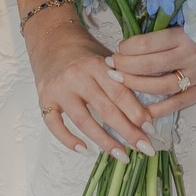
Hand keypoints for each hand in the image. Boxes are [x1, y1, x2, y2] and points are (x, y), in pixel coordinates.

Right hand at [26, 2, 156, 159]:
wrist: (50, 39)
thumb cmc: (84, 53)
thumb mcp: (105, 58)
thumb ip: (121, 79)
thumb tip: (146, 110)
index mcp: (96, 65)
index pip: (119, 92)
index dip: (136, 111)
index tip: (150, 128)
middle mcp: (77, 77)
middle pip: (106, 110)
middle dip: (128, 131)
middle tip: (145, 148)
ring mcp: (59, 90)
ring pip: (84, 121)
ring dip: (105, 141)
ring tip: (122, 155)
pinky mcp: (44, 99)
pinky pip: (55, 125)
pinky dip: (68, 140)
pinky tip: (85, 150)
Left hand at [112, 18, 195, 119]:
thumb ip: (173, 23)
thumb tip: (141, 29)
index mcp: (189, 33)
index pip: (151, 43)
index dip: (130, 47)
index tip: (117, 48)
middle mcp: (192, 55)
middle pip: (150, 65)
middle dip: (125, 67)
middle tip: (109, 66)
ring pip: (160, 85)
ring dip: (136, 85)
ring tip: (118, 83)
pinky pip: (178, 103)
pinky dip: (158, 110)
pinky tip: (141, 113)